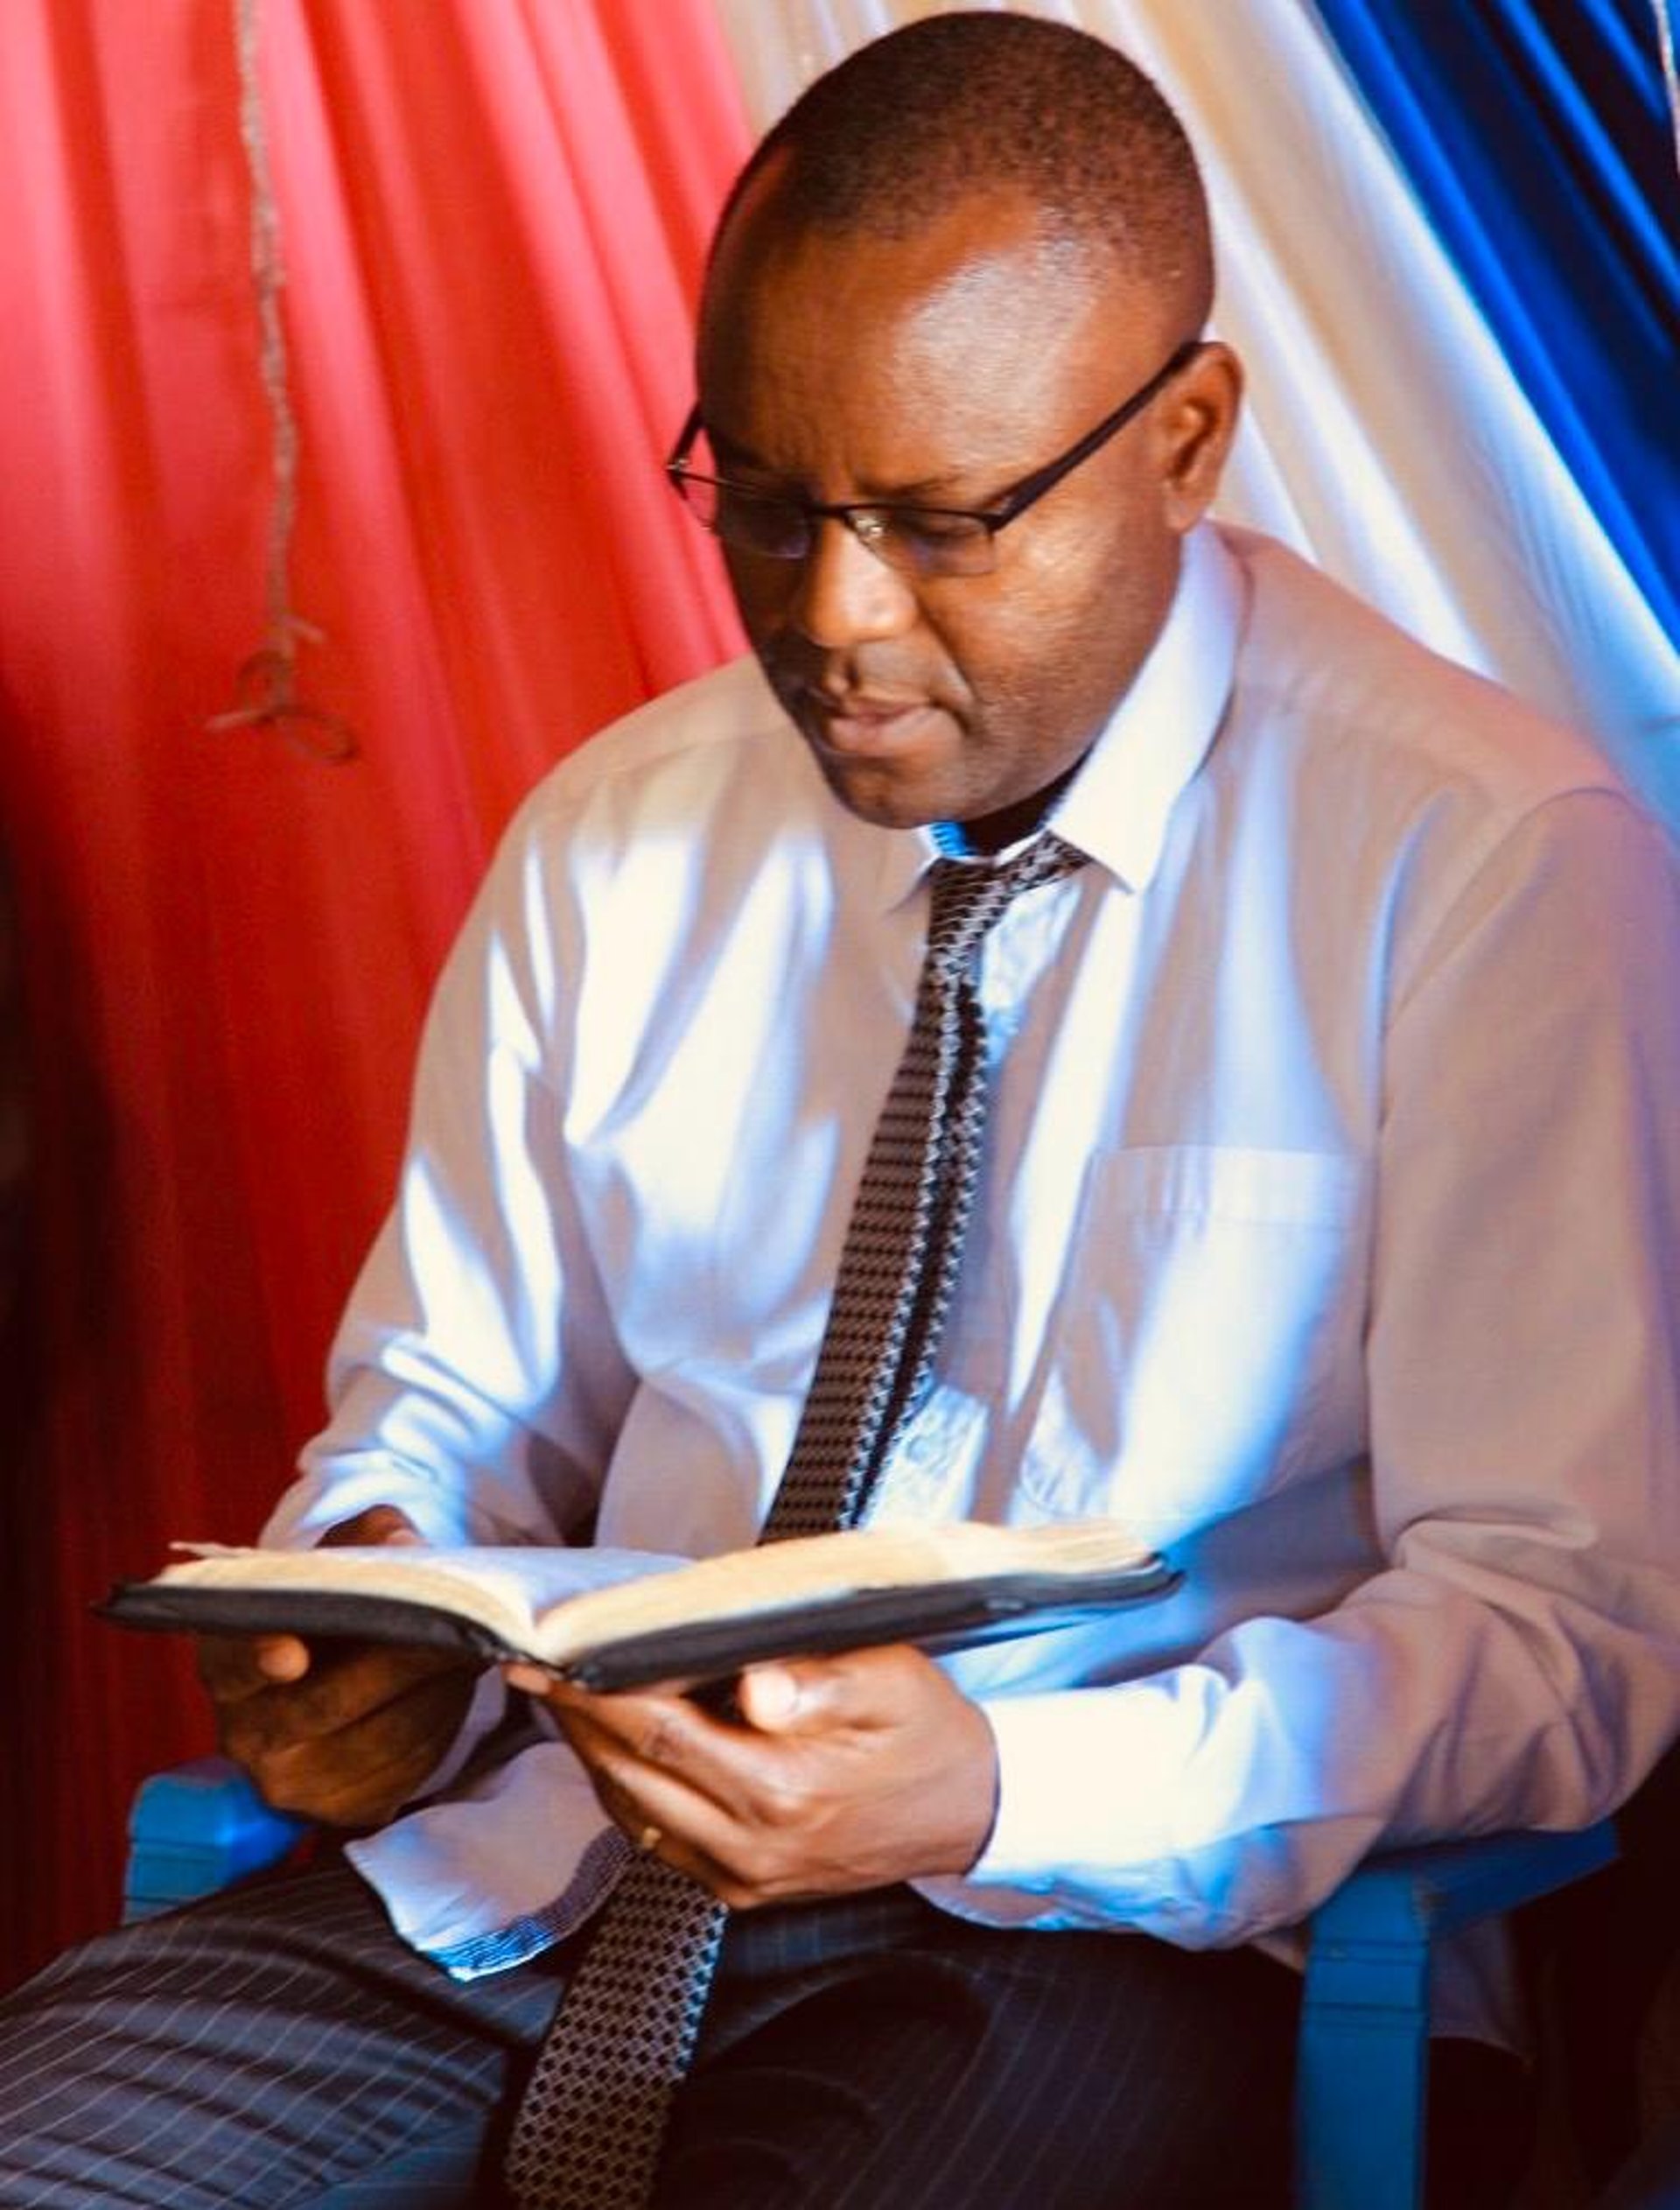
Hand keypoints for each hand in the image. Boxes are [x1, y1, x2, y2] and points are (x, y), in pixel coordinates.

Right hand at [197, 1504, 481, 1826]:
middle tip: (453, 1624)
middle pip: (331, 1701)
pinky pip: (410, 1767)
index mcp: (226, 1664)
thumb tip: (404, 1541)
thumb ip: (368, 1536)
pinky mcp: (347, 1810)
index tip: (290, 1653)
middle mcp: (247, 1735)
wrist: (337, 1675)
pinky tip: (455, 1685)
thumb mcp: (339, 1557)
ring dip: (437, 1689)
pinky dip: (443, 1721)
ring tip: (470, 1645)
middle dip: (400, 1659)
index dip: (259, 1657)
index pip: (234, 1665)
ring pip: (384, 1735)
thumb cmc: (331, 1609)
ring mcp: (296, 1784)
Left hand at [506, 1643, 998, 1907]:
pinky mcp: (744, 1889)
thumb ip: (820, 1679)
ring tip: (570, 1695)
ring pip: (635, 1813)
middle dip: (577, 1718)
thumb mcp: (890, 1680)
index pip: (660, 1734)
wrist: (967, 1809)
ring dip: (595, 1754)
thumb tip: (754, 1686)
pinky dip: (630, 1790)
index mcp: (783, 1790)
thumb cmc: (924, 1727)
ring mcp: (744, 1878)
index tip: (547, 1656)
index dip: (595, 1693)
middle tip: (538, 1664)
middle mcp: (752, 1847)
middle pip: (631, 1776)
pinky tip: (622, 1745)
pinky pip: (661, 1840)